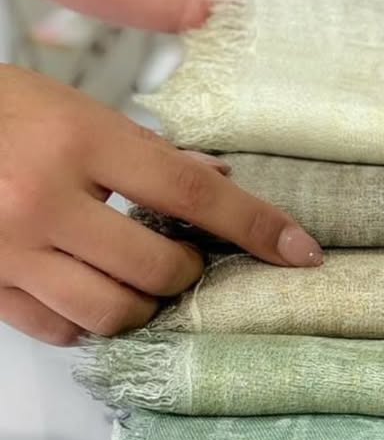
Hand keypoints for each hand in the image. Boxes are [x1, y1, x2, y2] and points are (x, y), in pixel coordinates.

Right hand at [0, 65, 322, 345]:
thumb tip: (219, 184)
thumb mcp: (67, 106)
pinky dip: (87, 323)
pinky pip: (62, 333)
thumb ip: (143, 150)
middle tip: (179, 257)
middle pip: (159, 270)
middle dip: (185, 272)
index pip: (191, 193)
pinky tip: (84, 292)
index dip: (255, 226)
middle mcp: (43, 198)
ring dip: (141, 305)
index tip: (299, 251)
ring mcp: (10, 250)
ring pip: (113, 314)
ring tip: (134, 279)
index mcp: (74, 137)